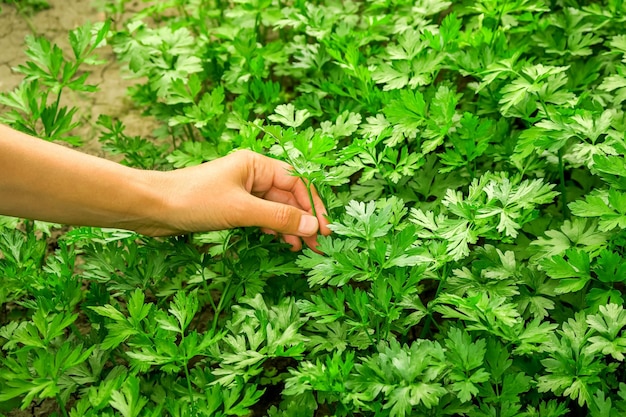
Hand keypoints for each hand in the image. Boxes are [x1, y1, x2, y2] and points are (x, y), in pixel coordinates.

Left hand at [147, 150, 330, 250]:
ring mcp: (242, 191)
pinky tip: (280, 241)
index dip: (313, 205)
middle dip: (304, 219)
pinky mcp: (231, 206)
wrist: (152, 207)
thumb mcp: (241, 210)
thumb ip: (279, 217)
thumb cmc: (193, 199)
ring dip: (290, 226)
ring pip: (276, 208)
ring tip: (300, 248)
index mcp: (256, 164)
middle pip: (289, 196)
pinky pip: (261, 216)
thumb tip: (313, 226)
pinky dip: (273, 228)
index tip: (325, 229)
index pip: (297, 182)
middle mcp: (252, 174)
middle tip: (317, 245)